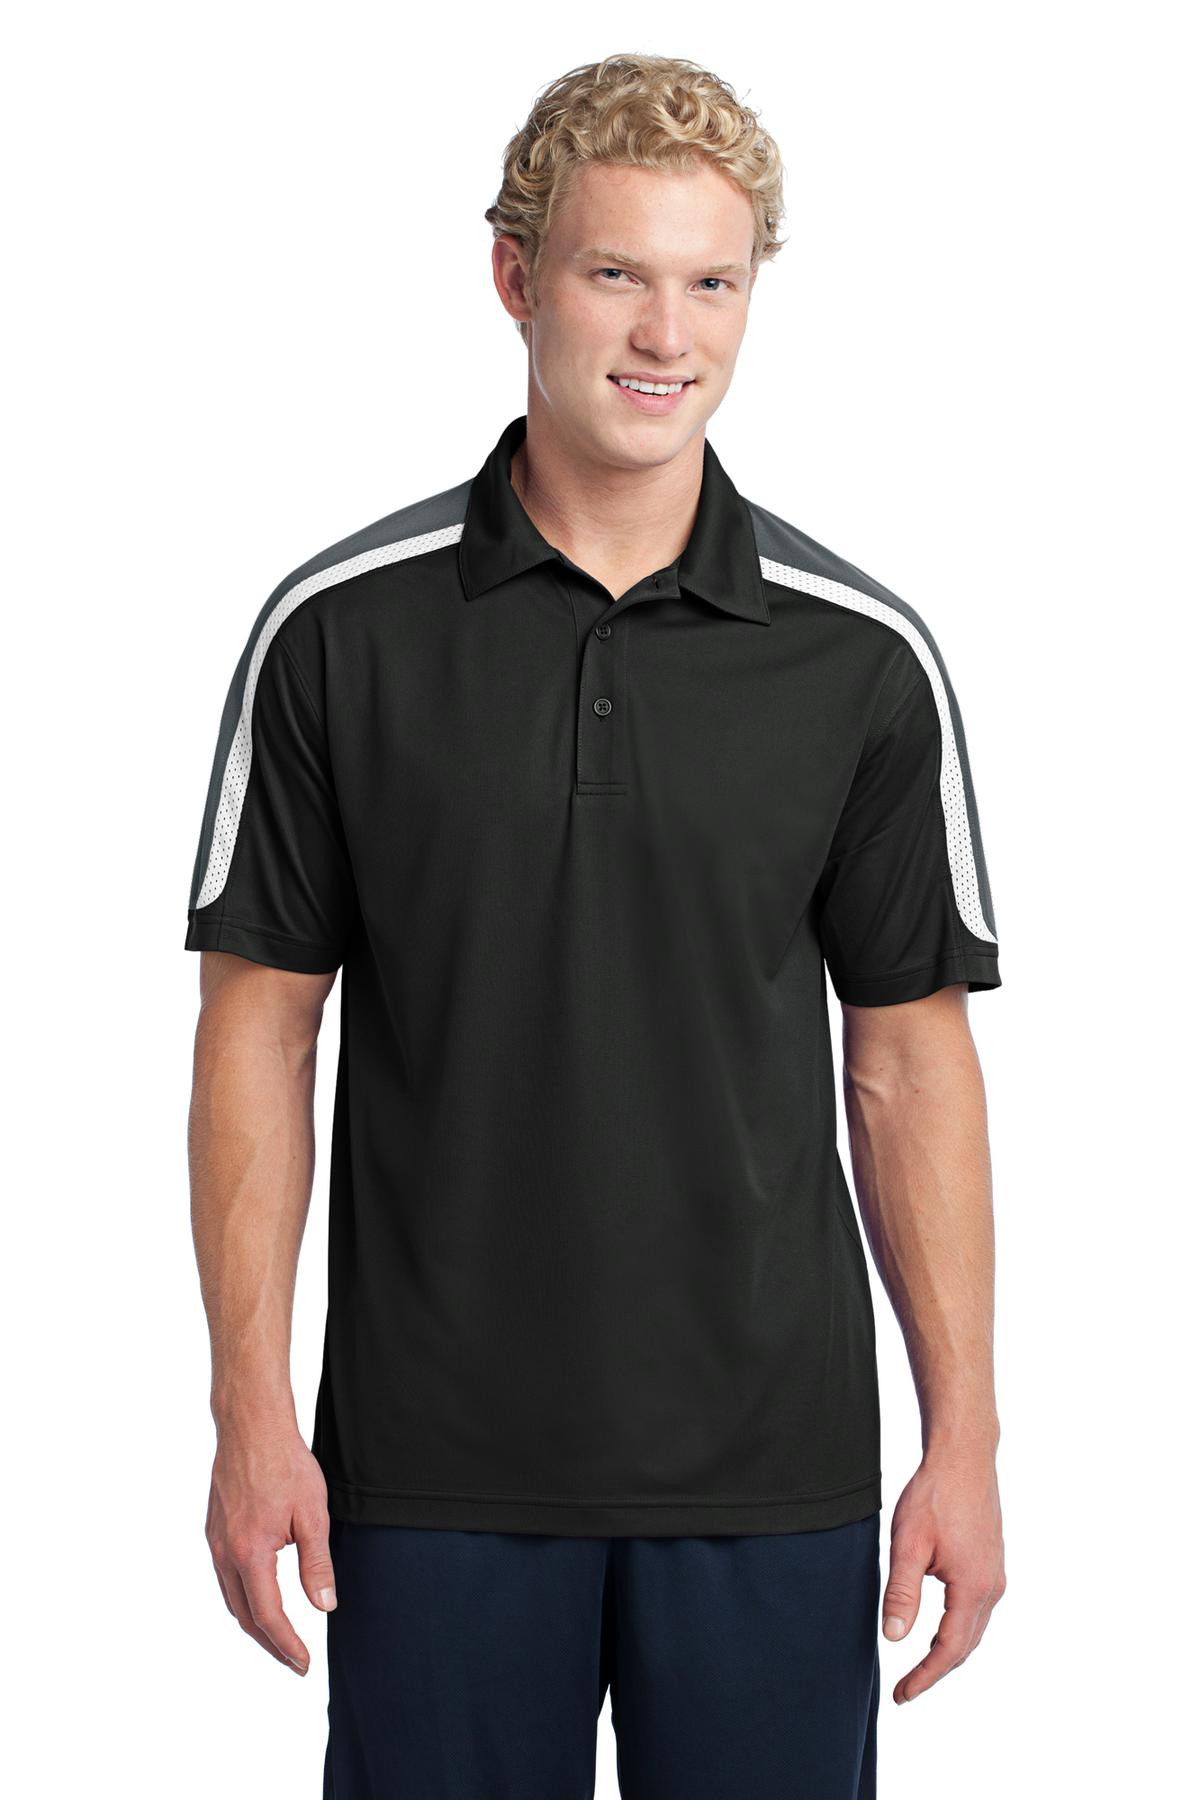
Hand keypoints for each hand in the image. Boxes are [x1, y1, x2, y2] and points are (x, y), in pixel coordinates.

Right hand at [205, 1423, 337, 1674]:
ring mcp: (215, 1542)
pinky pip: (225, 1578)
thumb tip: (324, 1606)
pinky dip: (243, 1599)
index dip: (287, 1645)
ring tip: (280, 1639)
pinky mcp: (214, 1531)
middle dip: (270, 1644)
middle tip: (294, 1661)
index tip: (303, 1664)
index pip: (268, 1616)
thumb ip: (317, 1564)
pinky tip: (259, 1598)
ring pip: (232, 1599)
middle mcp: (225, 1553)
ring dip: (255, 1624)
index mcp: (250, 1553)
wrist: (252, 1427)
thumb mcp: (312, 1515)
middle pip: (245, 1616)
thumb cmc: (285, 1465)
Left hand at [881, 1449, 1005, 1703]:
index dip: (925, 1677)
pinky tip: (941, 1628)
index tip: (902, 1696)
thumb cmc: (934, 1495)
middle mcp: (992, 1587)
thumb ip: (902, 1592)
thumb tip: (895, 1638)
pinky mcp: (992, 1562)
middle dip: (936, 1670)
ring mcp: (996, 1574)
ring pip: (974, 1629)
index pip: (949, 1649)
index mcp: (973, 1587)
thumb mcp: (908, 1544)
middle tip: (906, 1689)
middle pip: (965, 1645)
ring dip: (949, 1651)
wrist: (964, 1457)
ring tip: (920, 1666)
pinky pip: (977, 1610)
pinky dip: (959, 1629)